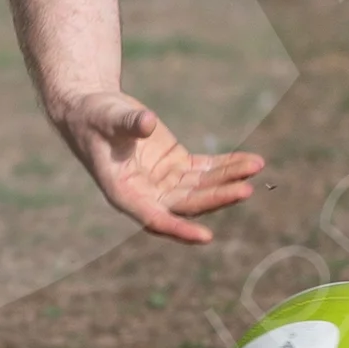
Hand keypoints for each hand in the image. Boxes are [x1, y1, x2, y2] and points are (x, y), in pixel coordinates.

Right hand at [51, 90, 263, 245]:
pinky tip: (249, 161)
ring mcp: (164, 181)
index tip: (206, 237)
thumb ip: (128, 124)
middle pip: (187, 204)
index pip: (154, 218)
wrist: (92, 109)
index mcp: (124, 193)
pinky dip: (227, 166)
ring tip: (256, 166)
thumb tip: (147, 124)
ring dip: (229, 180)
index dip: (179, 230)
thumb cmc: (92, 116)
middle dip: (217, 197)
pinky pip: (206, 170)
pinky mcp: (176, 165)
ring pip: (202, 188)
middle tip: (245, 189)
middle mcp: (147, 194)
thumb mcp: (107, 118)